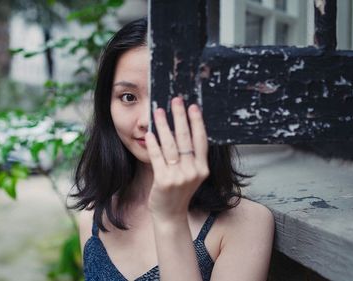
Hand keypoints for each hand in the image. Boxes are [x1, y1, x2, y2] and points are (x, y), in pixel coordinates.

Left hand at [145, 96, 209, 222]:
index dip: (197, 122)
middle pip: (185, 138)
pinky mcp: (164, 180)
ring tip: (158, 111)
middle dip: (180, 116)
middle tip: (176, 100)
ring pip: (170, 145)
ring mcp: (178, 176)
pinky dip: (153, 143)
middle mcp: (193, 171)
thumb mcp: (192, 175)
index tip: (193, 107)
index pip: (201, 140)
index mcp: (202, 168)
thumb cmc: (179, 192)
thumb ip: (191, 157)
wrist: (170, 215)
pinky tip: (150, 133)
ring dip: (163, 125)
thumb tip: (185, 129)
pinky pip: (157, 157)